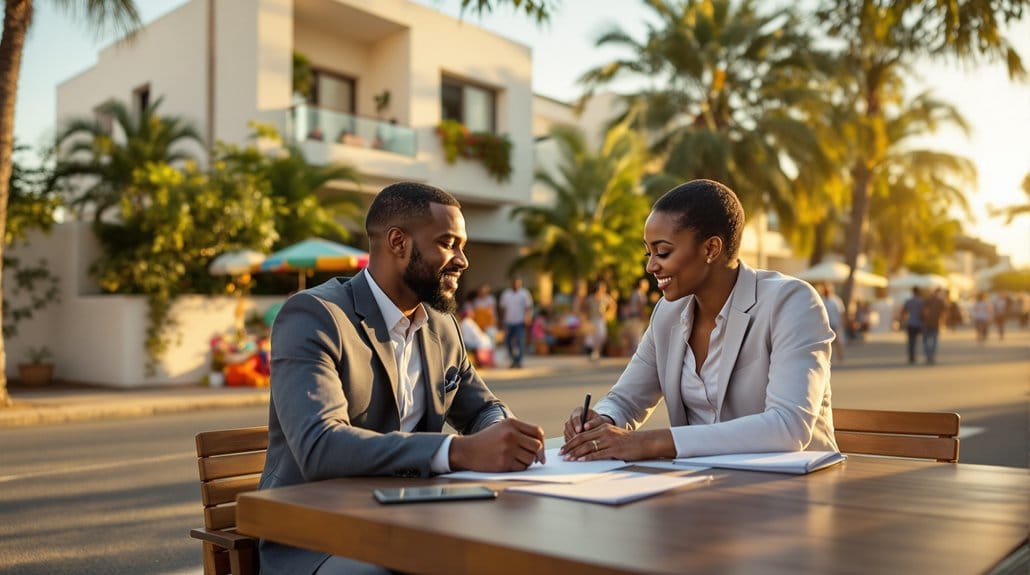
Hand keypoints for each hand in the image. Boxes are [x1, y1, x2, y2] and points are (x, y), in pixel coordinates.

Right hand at [449, 418, 544, 471]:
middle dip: (536, 454)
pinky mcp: (504, 462)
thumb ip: (521, 433)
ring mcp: (507, 449)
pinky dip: (519, 468)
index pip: (537, 431)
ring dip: (527, 462)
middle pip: (537, 446)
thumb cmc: (487, 440)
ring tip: (516, 459)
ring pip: (530, 459)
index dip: (542, 442)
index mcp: (511, 423)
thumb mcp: (503, 428)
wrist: (467, 450)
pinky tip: (510, 464)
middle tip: (530, 457)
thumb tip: (541, 449)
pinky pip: (522, 468)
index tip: (539, 449)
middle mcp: (510, 434)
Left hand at [559, 426, 674, 461]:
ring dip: (576, 453)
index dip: (571, 441)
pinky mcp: (614, 450)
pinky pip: (598, 454)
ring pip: (588, 446)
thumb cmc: (628, 441)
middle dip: (570, 447)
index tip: (563, 448)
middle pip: (582, 439)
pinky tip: (581, 460)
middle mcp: (604, 432)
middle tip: (561, 454)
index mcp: (602, 427)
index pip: (582, 434)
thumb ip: (600, 438)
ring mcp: (609, 441)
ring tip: (568, 459)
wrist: (644, 442)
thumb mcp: (613, 435)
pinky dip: (588, 457)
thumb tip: (586, 447)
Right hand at [562, 408, 609, 441]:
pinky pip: (566, 437)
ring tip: (578, 444)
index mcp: (579, 411)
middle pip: (569, 425)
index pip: (575, 417)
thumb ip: (593, 423)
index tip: (579, 430)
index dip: (576, 424)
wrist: (598, 427)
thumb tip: (586, 426)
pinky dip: (570, 442)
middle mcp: (572, 417)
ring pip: (567, 431)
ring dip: (571, 438)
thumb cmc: (599, 422)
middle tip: (578, 440)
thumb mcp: (598, 421)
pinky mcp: (568, 432)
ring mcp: (569, 425)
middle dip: (573, 433)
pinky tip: (575, 447)